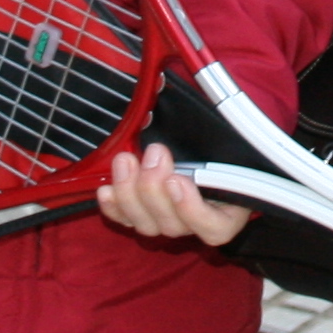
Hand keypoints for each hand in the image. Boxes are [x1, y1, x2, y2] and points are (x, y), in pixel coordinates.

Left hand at [97, 142, 252, 245]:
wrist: (200, 141)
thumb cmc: (220, 142)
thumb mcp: (222, 137)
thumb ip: (217, 131)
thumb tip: (196, 104)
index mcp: (227, 210)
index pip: (214, 228)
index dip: (192, 209)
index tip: (177, 180)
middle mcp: (196, 224)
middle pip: (173, 225)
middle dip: (154, 189)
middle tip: (152, 154)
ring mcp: (169, 222)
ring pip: (147, 225)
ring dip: (131, 193)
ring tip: (125, 161)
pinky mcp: (144, 217)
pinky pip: (126, 220)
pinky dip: (114, 207)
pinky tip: (106, 190)